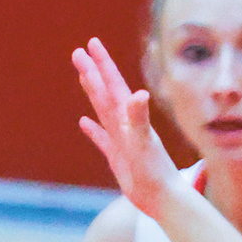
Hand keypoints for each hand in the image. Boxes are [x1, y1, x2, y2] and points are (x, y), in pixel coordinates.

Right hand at [74, 36, 187, 216]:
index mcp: (130, 117)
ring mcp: (122, 140)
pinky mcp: (119, 158)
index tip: (91, 43)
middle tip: (78, 52)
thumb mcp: (143, 142)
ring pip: (103, 110)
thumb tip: (138, 94)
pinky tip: (84, 122)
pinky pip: (102, 139)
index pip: (113, 84)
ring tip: (83, 76)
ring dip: (92, 93)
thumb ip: (139, 118)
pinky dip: (93, 130)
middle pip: (105, 92)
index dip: (102, 63)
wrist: (164, 199)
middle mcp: (126, 125)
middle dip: (92, 72)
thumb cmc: (155, 171)